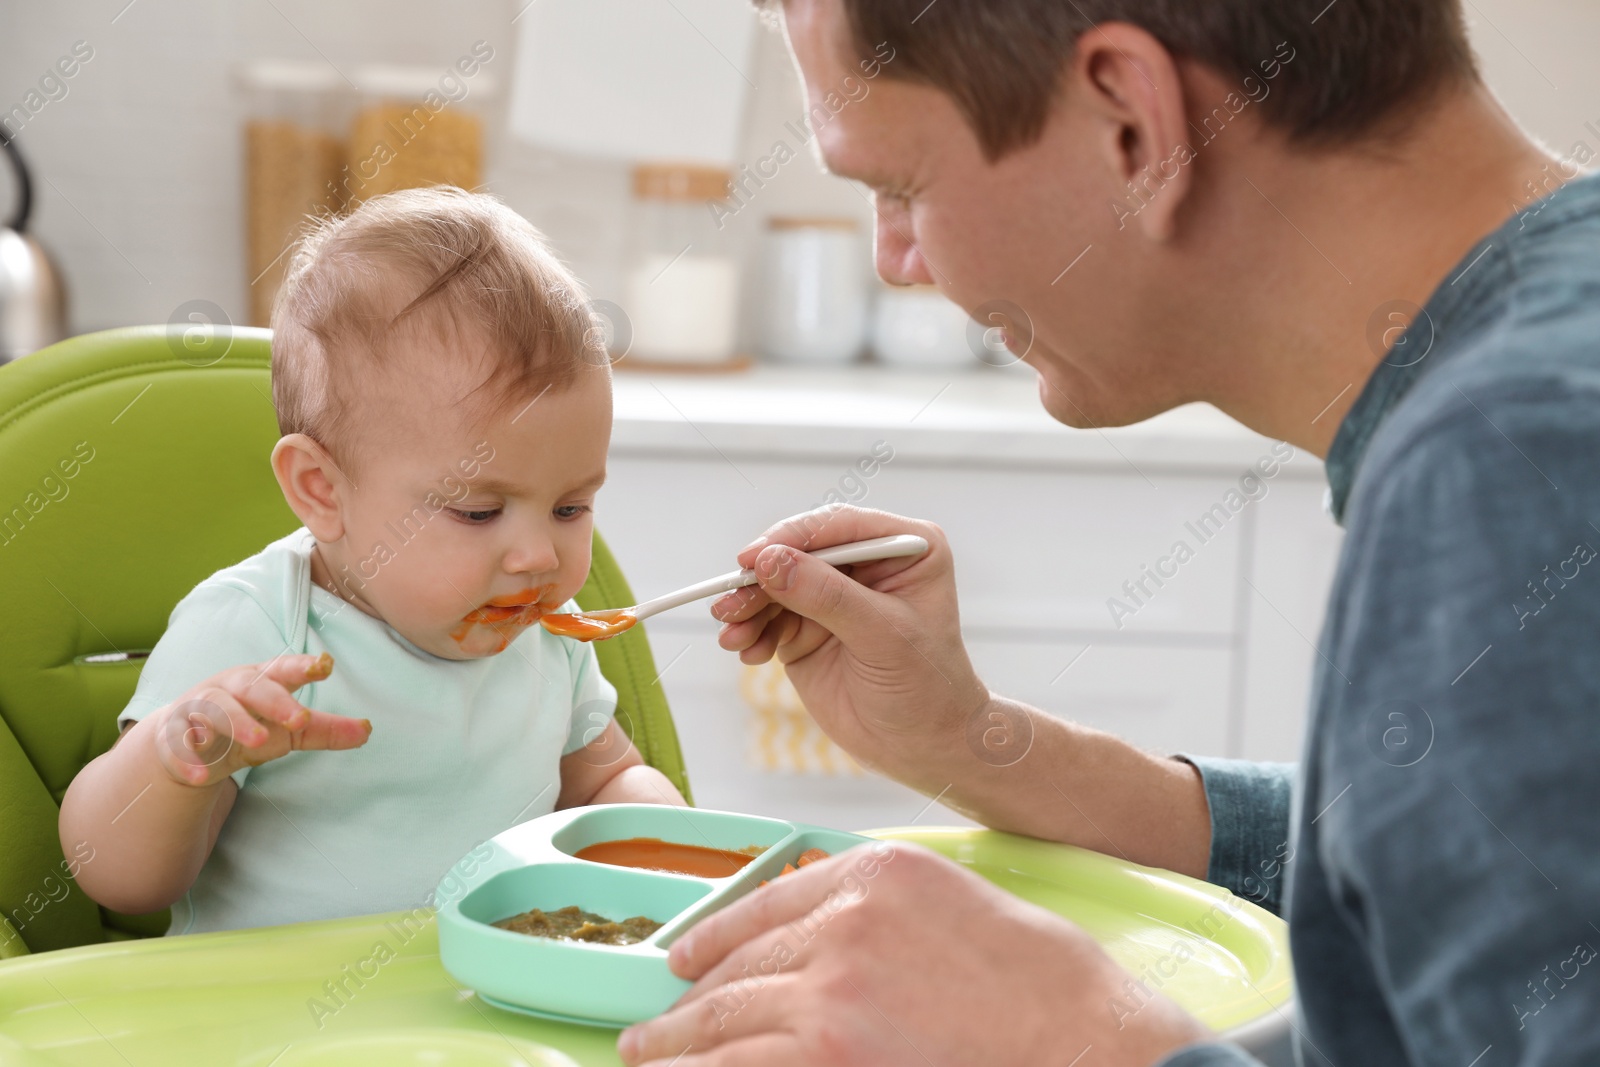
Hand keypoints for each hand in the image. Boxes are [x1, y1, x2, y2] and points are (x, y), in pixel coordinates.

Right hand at [149, 652, 371, 786]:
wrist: (186, 744)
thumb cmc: (247, 725)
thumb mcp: (286, 729)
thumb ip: (323, 729)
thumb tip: (369, 730)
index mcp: (261, 681)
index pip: (284, 669)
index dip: (303, 666)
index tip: (326, 665)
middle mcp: (229, 688)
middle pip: (253, 686)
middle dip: (276, 700)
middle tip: (299, 718)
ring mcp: (199, 709)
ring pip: (215, 708)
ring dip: (236, 722)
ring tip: (258, 740)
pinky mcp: (174, 736)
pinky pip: (179, 744)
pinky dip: (189, 759)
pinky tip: (202, 775)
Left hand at [618, 841, 1209, 1065]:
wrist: (1081, 1032)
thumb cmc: (1037, 977)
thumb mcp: (949, 900)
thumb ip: (871, 909)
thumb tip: (812, 941)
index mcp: (869, 872)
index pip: (764, 903)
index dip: (712, 937)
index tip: (681, 960)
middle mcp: (839, 922)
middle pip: (737, 965)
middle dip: (686, 1001)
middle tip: (650, 1027)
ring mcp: (831, 991)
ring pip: (728, 1019)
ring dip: (679, 1044)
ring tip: (649, 1057)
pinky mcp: (831, 1053)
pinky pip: (746, 1064)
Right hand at [712, 506, 988, 782]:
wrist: (921, 746)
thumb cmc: (925, 686)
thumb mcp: (883, 636)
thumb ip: (827, 596)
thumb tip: (770, 562)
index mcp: (903, 548)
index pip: (838, 526)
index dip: (791, 538)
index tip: (752, 559)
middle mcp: (866, 564)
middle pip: (799, 552)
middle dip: (761, 578)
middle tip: (730, 603)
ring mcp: (834, 595)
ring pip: (776, 585)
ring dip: (748, 608)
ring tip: (733, 637)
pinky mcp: (808, 627)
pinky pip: (769, 618)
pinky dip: (752, 632)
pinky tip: (748, 651)